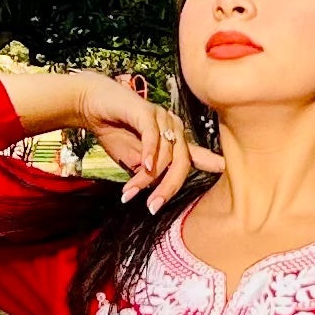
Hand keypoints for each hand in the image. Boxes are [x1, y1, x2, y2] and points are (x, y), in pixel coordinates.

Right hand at [75, 74, 223, 213]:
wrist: (91, 106)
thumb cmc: (115, 132)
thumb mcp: (135, 159)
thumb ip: (151, 173)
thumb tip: (159, 189)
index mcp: (174, 139)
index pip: (195, 155)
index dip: (210, 162)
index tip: (223, 169)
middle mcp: (173, 126)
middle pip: (182, 162)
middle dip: (168, 188)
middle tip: (153, 207)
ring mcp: (162, 117)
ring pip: (164, 154)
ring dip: (145, 177)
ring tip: (129, 192)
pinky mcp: (146, 111)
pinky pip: (153, 135)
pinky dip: (149, 153)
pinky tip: (143, 166)